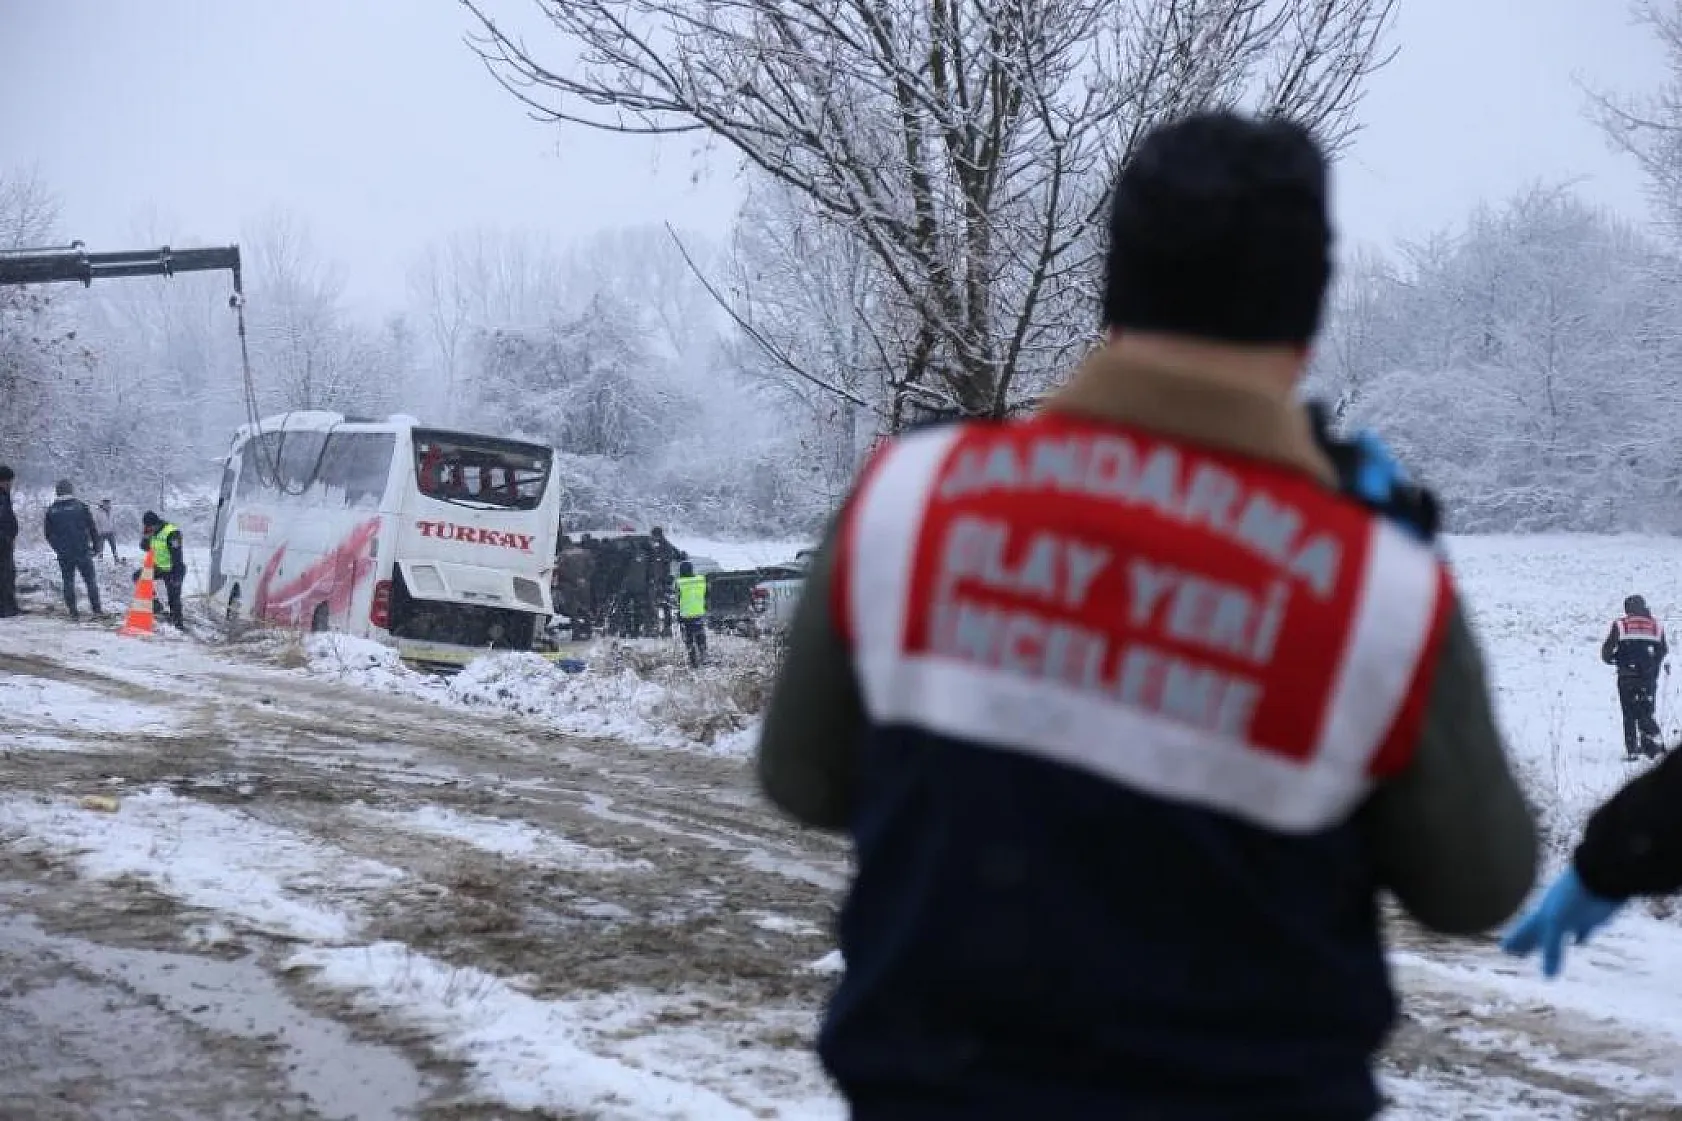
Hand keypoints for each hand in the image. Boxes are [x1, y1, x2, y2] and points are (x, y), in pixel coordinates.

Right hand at [1500, 868, 1622, 977]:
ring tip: (1546, 950)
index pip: (1524, 930)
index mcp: (1541, 914)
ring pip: (1558, 932)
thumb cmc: (1573, 895)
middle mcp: (1554, 915)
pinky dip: (1580, 938)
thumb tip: (1548, 977)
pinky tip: (1580, 941)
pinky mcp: (1592, 917)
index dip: (1515, 939)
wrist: (1601, 875)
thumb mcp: (1557, 924)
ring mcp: (1573, 915)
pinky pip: (1583, 931)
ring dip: (1552, 942)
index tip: (1504, 949)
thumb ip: (1552, 950)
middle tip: (1518, 954)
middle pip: (1538, 932)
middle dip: (1528, 942)